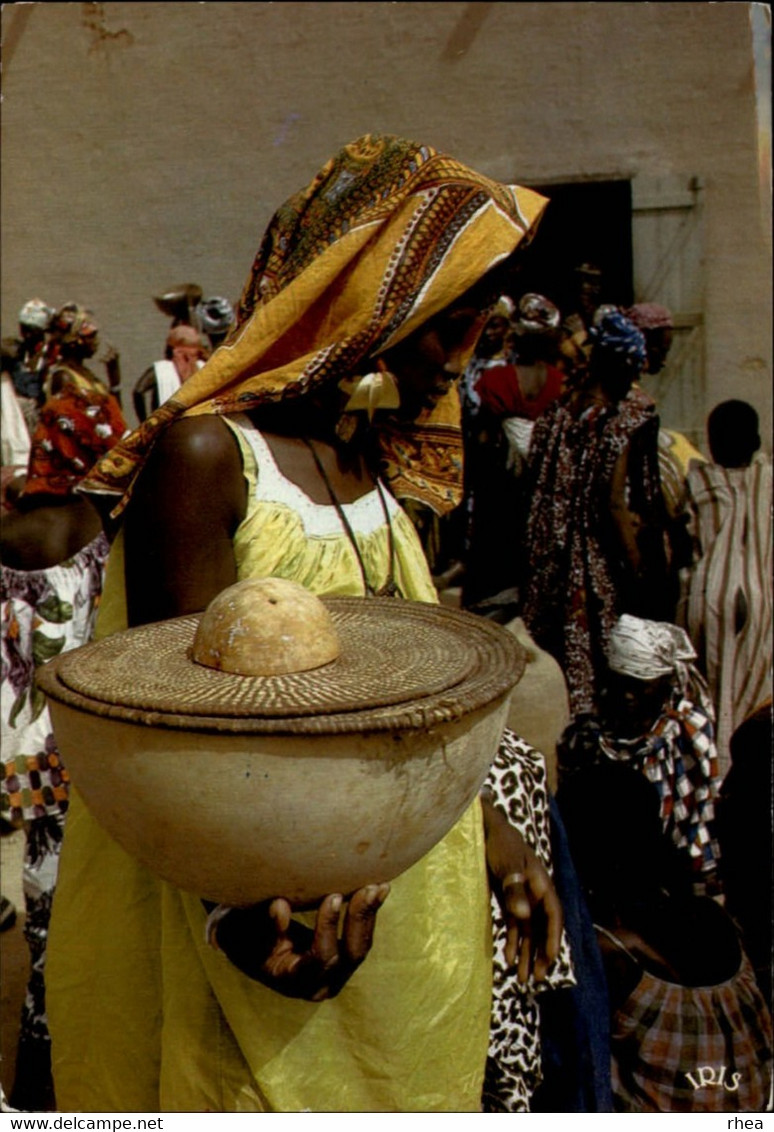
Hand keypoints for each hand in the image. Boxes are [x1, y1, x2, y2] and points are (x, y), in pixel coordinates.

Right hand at [210, 885, 389, 1000]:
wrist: (242, 939)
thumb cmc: (239, 929)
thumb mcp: (242, 926)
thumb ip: (262, 921)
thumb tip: (280, 907)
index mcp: (292, 980)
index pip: (320, 957)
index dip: (328, 927)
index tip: (333, 895)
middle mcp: (317, 984)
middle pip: (349, 956)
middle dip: (360, 920)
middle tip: (369, 888)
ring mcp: (332, 975)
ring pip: (360, 948)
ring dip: (370, 915)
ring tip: (380, 886)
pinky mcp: (340, 960)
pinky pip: (360, 940)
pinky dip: (368, 915)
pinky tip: (378, 889)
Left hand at [481, 791, 562, 983]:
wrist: (485, 830)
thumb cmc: (500, 843)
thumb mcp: (507, 864)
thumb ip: (514, 889)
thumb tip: (523, 915)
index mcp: (542, 884)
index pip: (553, 915)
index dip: (553, 937)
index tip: (551, 959)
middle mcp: (536, 894)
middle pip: (542, 928)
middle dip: (540, 954)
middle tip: (536, 979)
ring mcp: (523, 899)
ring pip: (529, 931)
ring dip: (527, 954)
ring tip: (523, 979)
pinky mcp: (510, 901)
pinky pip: (515, 927)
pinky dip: (513, 943)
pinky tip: (509, 959)